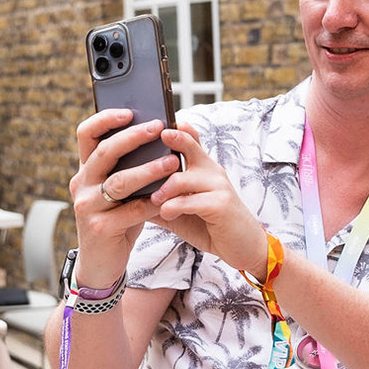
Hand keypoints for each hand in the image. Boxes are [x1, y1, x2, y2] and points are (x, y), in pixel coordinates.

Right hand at [68, 109, 173, 285]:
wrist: (101, 263)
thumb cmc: (116, 220)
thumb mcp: (118, 191)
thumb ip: (128, 168)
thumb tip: (158, 137)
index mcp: (86, 170)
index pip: (86, 134)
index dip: (105, 119)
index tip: (130, 111)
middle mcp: (82, 184)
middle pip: (105, 152)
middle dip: (133, 137)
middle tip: (158, 127)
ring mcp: (87, 207)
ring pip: (119, 181)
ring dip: (148, 170)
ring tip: (172, 161)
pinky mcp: (100, 228)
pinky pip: (130, 211)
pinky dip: (151, 203)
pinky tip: (167, 197)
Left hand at [148, 122, 266, 276]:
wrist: (241, 246)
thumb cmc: (209, 224)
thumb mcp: (181, 208)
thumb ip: (159, 199)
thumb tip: (127, 194)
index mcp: (202, 167)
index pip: (190, 140)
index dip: (176, 129)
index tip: (157, 122)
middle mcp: (211, 170)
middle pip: (189, 146)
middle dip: (172, 138)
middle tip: (156, 137)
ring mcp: (218, 186)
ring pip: (180, 178)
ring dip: (162, 190)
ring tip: (154, 200)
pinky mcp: (220, 204)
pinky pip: (188, 201)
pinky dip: (172, 208)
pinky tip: (167, 215)